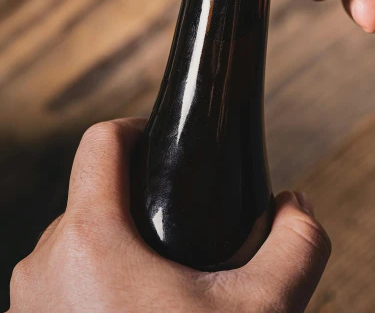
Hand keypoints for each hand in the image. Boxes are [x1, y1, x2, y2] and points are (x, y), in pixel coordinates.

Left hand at [9, 119, 329, 312]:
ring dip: (118, 250)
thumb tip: (295, 209)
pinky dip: (94, 288)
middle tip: (182, 236)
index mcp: (90, 239)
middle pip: (94, 196)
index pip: (100, 142)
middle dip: (140, 207)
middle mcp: (45, 264)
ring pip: (75, 243)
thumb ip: (297, 247)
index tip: (167, 146)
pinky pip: (60, 286)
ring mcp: (28, 305)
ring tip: (161, 287)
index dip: (138, 129)